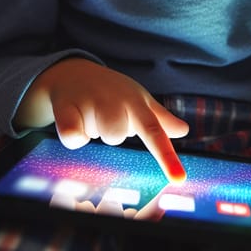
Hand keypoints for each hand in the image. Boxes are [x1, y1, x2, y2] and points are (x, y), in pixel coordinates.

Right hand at [15, 58, 188, 181]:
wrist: (73, 72)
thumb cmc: (111, 91)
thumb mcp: (138, 100)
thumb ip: (160, 118)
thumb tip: (184, 130)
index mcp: (136, 104)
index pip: (154, 132)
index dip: (167, 156)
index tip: (178, 178)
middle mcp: (115, 100)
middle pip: (117, 136)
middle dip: (111, 133)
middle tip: (105, 119)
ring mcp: (91, 100)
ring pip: (98, 134)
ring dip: (93, 131)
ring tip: (90, 116)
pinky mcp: (66, 106)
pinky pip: (72, 134)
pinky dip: (73, 134)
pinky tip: (73, 119)